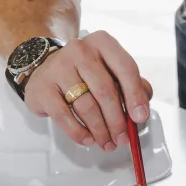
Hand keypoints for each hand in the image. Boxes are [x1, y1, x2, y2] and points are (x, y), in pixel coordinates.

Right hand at [23, 31, 151, 150]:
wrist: (44, 67)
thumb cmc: (82, 72)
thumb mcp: (109, 69)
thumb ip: (131, 84)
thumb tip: (141, 109)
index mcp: (102, 43)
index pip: (126, 69)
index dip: (135, 96)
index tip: (140, 117)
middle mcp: (80, 50)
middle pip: (105, 90)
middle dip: (117, 120)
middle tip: (122, 138)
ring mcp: (59, 67)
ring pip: (86, 105)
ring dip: (100, 130)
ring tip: (106, 142)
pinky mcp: (43, 87)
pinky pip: (64, 116)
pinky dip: (78, 132)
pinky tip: (88, 139)